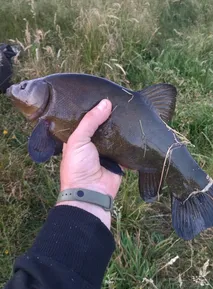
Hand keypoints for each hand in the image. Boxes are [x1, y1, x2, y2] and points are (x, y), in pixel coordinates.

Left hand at [57, 99, 122, 227]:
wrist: (90, 193)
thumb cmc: (77, 166)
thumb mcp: (78, 140)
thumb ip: (90, 121)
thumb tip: (106, 102)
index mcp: (77, 139)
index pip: (84, 120)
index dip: (92, 109)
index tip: (102, 95)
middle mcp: (91, 144)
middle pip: (102, 126)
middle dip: (109, 117)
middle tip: (121, 101)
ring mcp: (105, 153)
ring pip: (115, 136)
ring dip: (121, 128)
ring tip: (131, 110)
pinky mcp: (118, 160)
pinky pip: (126, 148)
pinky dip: (131, 142)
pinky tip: (137, 128)